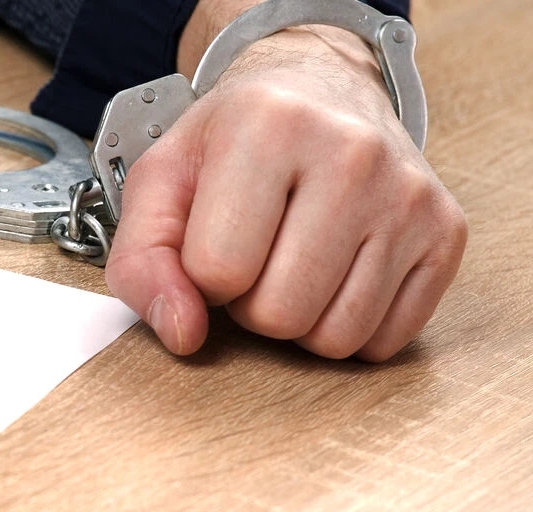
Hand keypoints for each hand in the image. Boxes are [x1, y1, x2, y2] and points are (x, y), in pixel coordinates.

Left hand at [105, 24, 466, 361]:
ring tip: (294, 259)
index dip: (202, 274)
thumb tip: (182, 336)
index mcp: (269, 126)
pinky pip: (385, 342)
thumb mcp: (162, 183)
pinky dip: (349, 324)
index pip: (216, 273)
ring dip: (299, 318)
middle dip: (250, 302)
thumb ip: (142, 262)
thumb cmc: (233, 143)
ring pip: (335, 338)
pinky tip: (337, 272)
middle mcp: (352, 153)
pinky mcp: (447, 233)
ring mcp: (408, 195)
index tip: (216, 237)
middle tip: (258, 250)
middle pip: (278, 315)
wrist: (319, 92)